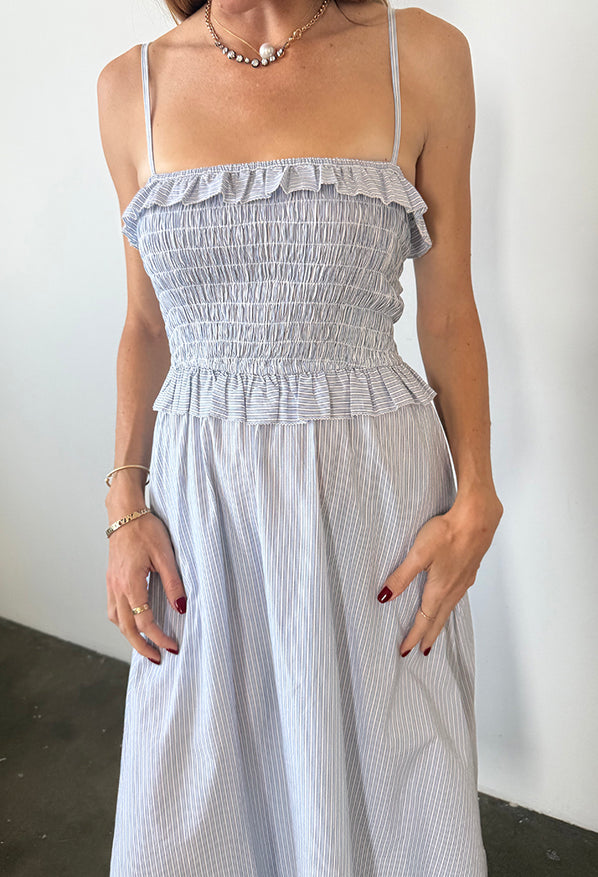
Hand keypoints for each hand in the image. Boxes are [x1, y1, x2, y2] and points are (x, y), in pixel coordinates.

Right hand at [106, 511, 186, 663]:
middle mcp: (117, 587)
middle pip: (126, 628)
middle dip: (142, 647)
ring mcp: (112, 584)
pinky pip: (114, 608)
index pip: (144, 621)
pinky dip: (123, 621)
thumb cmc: (146, 529)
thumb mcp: (165, 555)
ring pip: (117, 620)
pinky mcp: (111, 580)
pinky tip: (134, 622)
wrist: (124, 513)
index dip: (158, 638)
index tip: (173, 647)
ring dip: (130, 636)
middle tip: (158, 660)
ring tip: (146, 645)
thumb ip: (173, 584)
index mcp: (131, 583)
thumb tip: (181, 610)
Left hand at [377, 492, 502, 655]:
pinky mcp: (470, 569)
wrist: (478, 519)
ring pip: (450, 607)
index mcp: (439, 589)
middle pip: (439, 619)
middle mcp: (454, 589)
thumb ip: (401, 576)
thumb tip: (385, 597)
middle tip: (422, 650)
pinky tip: (449, 599)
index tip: (405, 650)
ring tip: (435, 631)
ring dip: (441, 622)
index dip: (414, 635)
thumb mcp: (418, 554)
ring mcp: (464, 579)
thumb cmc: (448, 533)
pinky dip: (450, 605)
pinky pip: (458, 595)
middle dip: (429, 636)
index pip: (424, 620)